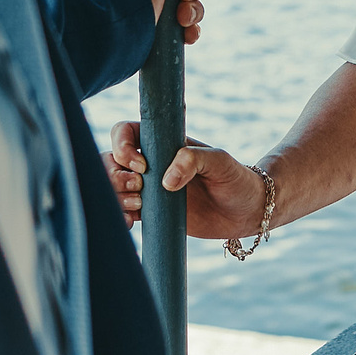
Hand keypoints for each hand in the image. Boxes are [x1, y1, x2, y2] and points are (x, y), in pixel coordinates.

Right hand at [102, 121, 268, 238]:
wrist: (246, 211)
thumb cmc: (235, 178)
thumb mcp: (219, 161)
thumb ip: (192, 160)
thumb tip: (165, 181)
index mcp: (162, 142)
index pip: (124, 132)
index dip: (122, 147)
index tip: (142, 166)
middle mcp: (150, 163)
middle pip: (109, 161)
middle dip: (115, 176)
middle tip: (140, 188)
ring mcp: (148, 188)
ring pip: (112, 187)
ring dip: (116, 196)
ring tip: (138, 206)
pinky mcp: (152, 212)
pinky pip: (123, 211)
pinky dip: (119, 215)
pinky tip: (130, 222)